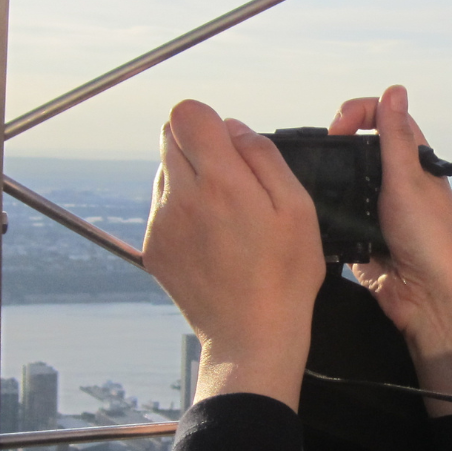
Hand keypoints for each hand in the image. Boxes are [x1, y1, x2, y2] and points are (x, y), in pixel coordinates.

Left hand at [143, 100, 325, 410]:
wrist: (251, 336)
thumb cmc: (283, 277)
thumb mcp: (298, 208)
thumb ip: (264, 157)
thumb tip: (235, 129)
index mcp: (220, 182)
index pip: (185, 114)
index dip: (208, 120)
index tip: (228, 143)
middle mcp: (181, 198)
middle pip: (168, 136)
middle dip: (197, 145)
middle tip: (230, 179)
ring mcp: (162, 224)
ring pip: (164, 172)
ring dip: (188, 177)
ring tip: (224, 214)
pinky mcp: (154, 247)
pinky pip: (161, 207)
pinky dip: (181, 210)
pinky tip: (211, 238)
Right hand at [330, 86, 451, 413]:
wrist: (430, 299)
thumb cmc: (433, 240)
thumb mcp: (409, 180)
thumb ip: (395, 137)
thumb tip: (395, 89)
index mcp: (413, 162)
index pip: (382, 119)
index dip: (358, 114)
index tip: (338, 126)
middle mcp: (395, 183)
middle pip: (356, 149)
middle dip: (336, 147)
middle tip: (322, 153)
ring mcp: (376, 211)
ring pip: (342, 184)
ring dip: (329, 182)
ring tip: (313, 181)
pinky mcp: (360, 239)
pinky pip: (335, 220)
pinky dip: (325, 216)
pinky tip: (315, 213)